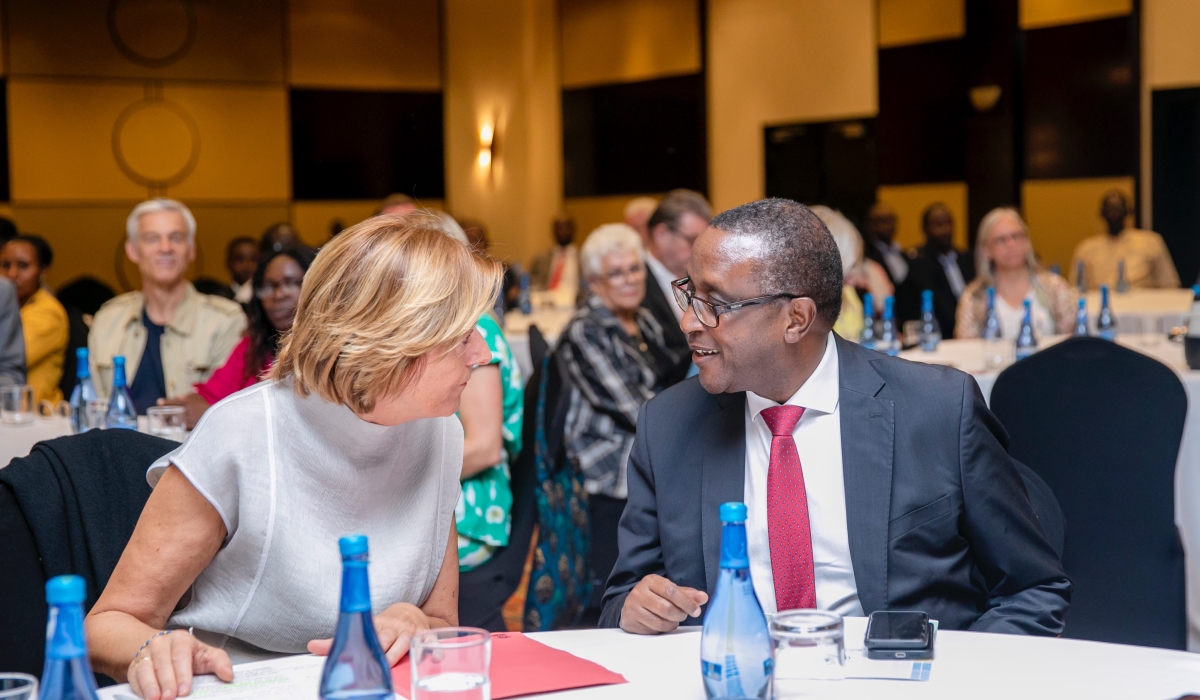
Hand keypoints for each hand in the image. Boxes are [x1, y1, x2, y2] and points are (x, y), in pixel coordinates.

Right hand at [127, 631, 232, 699]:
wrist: (164, 648)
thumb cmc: (189, 654)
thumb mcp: (207, 655)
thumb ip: (220, 663)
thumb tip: (228, 676)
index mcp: (181, 639)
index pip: (181, 655)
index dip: (183, 673)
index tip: (185, 690)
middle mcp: (161, 643)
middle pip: (163, 662)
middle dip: (167, 681)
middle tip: (171, 697)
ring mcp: (145, 653)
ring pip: (146, 668)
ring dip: (150, 686)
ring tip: (156, 699)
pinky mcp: (135, 665)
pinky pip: (135, 676)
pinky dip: (140, 688)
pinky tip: (146, 697)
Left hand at [156, 394, 209, 429]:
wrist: (214, 417)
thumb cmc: (203, 405)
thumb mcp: (195, 397)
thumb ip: (185, 396)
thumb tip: (176, 397)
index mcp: (186, 403)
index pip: (171, 402)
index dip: (163, 402)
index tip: (159, 402)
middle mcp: (184, 412)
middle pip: (169, 413)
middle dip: (162, 414)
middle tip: (159, 414)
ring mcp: (186, 420)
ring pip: (171, 422)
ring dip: (166, 422)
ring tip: (163, 421)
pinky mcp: (188, 428)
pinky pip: (178, 427)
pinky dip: (174, 426)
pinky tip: (171, 426)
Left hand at [308, 602, 430, 666]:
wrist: (410, 612)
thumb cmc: (384, 626)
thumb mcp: (364, 629)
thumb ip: (338, 639)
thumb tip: (311, 646)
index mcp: (378, 626)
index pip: (371, 633)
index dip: (366, 640)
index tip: (360, 648)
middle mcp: (395, 627)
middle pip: (389, 639)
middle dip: (384, 651)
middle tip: (378, 664)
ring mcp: (412, 631)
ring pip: (407, 642)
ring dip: (403, 652)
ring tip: (396, 665)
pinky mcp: (427, 635)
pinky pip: (432, 642)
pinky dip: (434, 649)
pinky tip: (435, 658)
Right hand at [619, 574, 707, 634]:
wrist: (631, 606)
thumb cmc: (654, 597)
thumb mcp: (669, 591)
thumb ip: (686, 594)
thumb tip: (703, 597)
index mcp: (651, 581)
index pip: (671, 591)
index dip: (686, 602)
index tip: (696, 610)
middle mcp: (640, 592)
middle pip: (666, 608)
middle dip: (680, 614)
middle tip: (683, 615)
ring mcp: (633, 607)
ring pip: (661, 622)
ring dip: (673, 623)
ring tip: (674, 619)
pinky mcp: (631, 621)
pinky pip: (654, 630)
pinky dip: (664, 629)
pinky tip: (664, 623)